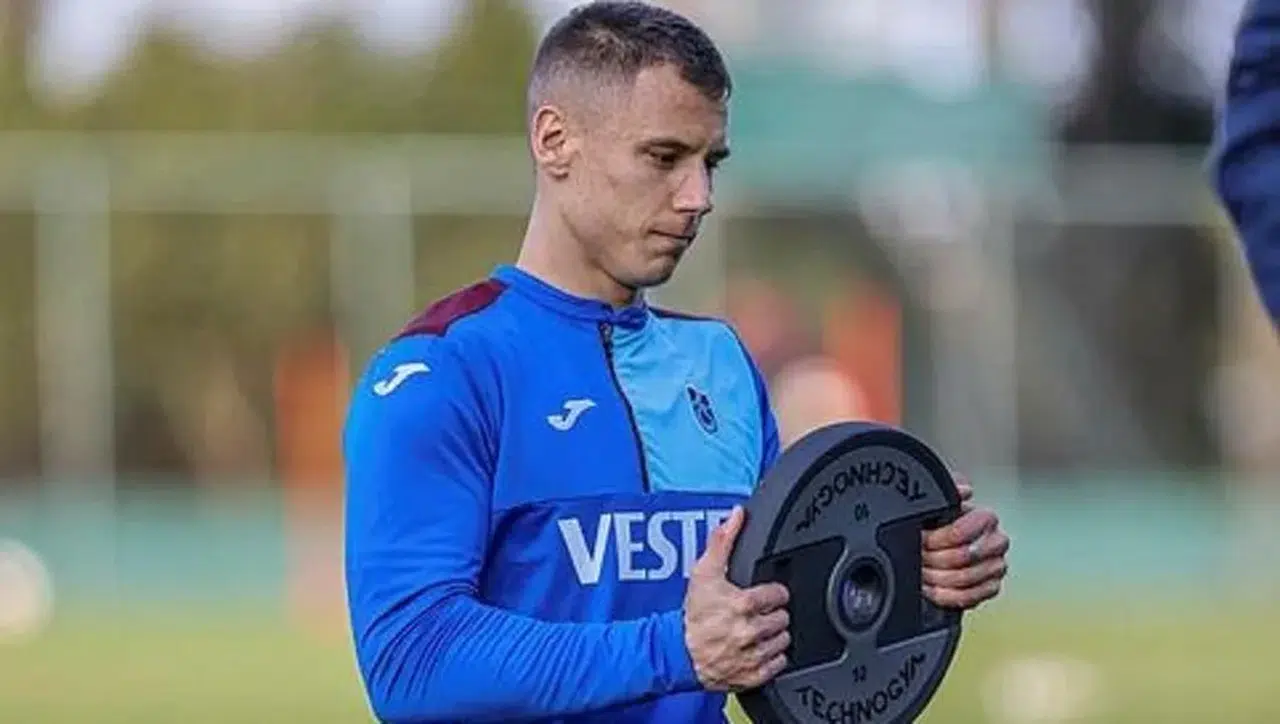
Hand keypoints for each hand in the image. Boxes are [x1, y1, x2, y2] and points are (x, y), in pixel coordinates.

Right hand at [684, 506, 790, 691]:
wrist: (677, 652)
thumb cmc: (692, 614)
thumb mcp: (704, 572)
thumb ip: (722, 541)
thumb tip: (736, 516)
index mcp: (743, 603)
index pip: (779, 594)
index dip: (773, 593)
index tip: (766, 595)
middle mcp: (750, 630)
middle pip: (783, 618)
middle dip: (773, 614)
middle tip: (757, 614)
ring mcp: (752, 655)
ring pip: (783, 641)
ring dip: (774, 635)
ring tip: (757, 630)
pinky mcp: (753, 675)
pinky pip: (779, 664)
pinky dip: (772, 658)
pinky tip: (757, 649)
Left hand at [921, 475, 1009, 609]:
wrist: (943, 545)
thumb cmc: (942, 521)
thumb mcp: (942, 501)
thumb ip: (950, 488)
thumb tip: (964, 489)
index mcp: (986, 519)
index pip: (962, 532)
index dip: (937, 538)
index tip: (922, 538)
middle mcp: (996, 542)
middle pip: (962, 557)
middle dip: (933, 558)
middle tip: (918, 556)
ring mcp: (996, 567)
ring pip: (964, 579)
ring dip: (936, 577)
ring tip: (920, 572)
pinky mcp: (991, 588)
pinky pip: (968, 598)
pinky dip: (944, 595)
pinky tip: (931, 589)